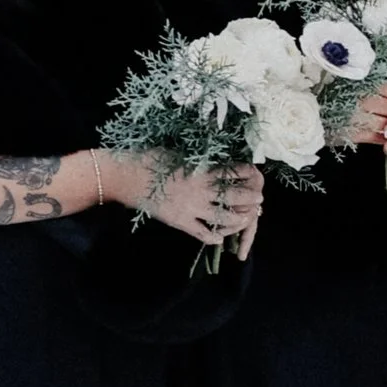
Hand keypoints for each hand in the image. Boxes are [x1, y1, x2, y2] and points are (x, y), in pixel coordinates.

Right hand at [129, 159, 263, 252]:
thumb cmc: (151, 158)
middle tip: (259, 199)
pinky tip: (220, 238)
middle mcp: (200, 190)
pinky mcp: (179, 222)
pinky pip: (203, 234)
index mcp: (202, 170)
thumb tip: (216, 148)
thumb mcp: (180, 151)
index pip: (235, 172)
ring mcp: (191, 208)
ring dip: (239, 220)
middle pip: (236, 197)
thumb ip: (199, 155)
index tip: (257, 174)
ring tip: (246, 218)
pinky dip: (214, 237)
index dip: (250, 174)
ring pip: (224, 218)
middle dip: (252, 199)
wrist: (127, 176)